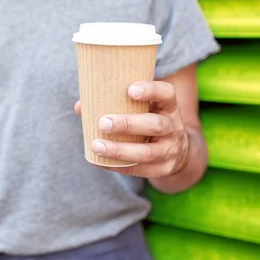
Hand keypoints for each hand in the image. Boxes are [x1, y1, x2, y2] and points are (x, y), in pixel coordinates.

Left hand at [74, 81, 189, 177]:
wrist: (178, 151)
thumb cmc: (149, 121)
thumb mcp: (143, 110)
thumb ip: (116, 104)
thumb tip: (81, 106)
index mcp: (169, 107)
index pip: (167, 94)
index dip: (151, 90)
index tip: (130, 90)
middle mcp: (174, 127)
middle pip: (155, 125)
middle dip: (127, 124)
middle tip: (103, 123)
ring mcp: (170, 150)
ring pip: (146, 152)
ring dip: (119, 150)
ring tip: (96, 145)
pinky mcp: (162, 169)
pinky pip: (139, 169)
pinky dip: (117, 165)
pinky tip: (99, 161)